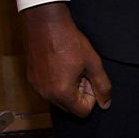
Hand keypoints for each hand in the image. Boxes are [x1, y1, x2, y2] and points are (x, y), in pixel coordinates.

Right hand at [21, 2, 111, 117]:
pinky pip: (47, 90)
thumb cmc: (70, 42)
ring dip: (68, 88)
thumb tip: (106, 104)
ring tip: (71, 66)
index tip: (89, 78)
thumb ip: (102, 85)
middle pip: (70, 107)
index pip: (83, 112)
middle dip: (79, 92)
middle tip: (82, 71)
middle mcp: (47, 96)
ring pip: (58, 99)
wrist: (47, 25)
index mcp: (62, 94)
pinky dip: (55, 82)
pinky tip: (59, 64)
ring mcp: (37, 88)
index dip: (91, 96)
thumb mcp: (93, 62)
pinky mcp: (31, 80)